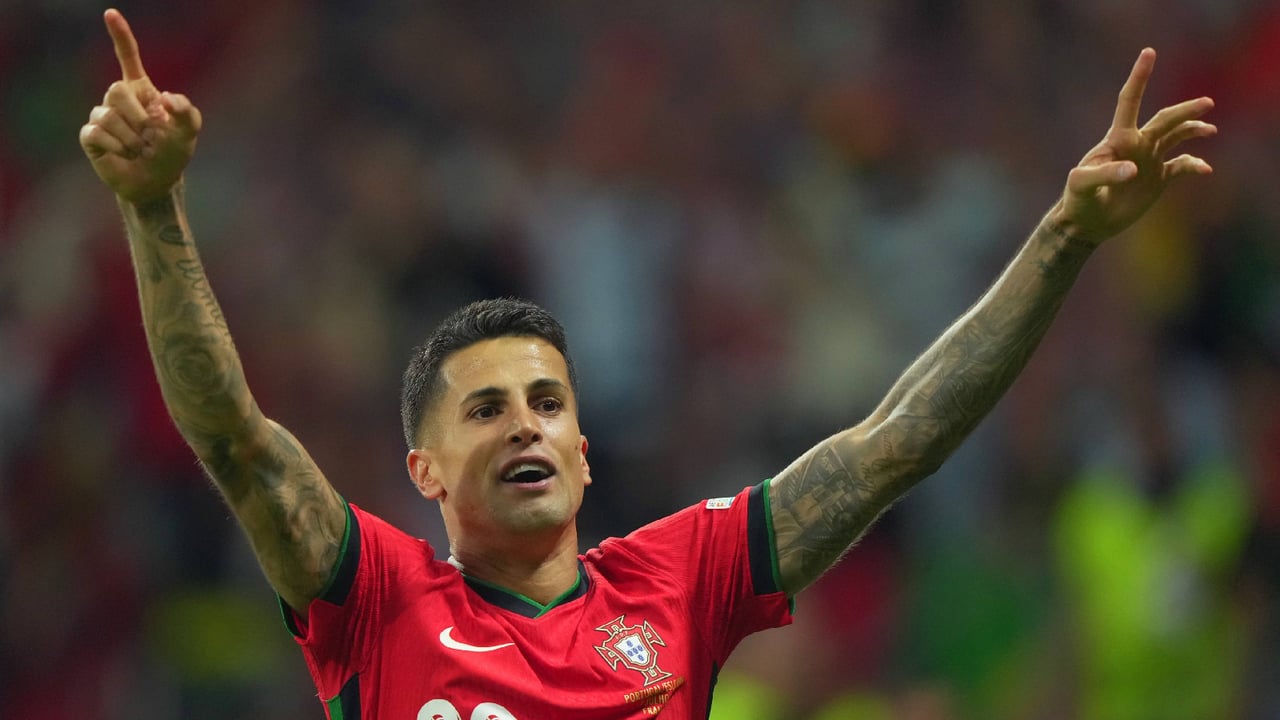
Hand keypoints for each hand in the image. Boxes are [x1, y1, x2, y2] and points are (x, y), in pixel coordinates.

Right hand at [80, 9, 201, 204]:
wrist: (157, 182)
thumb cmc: (172, 154)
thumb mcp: (188, 132)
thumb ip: (187, 112)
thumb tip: (164, 98)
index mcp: (141, 92)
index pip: (128, 58)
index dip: (120, 36)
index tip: (110, 13)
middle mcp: (118, 100)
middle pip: (116, 89)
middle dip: (138, 115)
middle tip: (150, 136)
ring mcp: (102, 117)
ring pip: (108, 115)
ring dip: (132, 137)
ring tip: (140, 149)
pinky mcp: (91, 137)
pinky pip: (97, 132)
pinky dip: (117, 146)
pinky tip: (126, 154)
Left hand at [1050, 48, 1214, 244]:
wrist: (1085, 223)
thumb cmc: (1077, 200)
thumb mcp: (1081, 185)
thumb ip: (1104, 174)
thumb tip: (1133, 170)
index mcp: (1118, 140)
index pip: (1129, 101)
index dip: (1139, 77)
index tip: (1149, 52)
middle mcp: (1137, 145)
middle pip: (1165, 119)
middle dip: (1186, 110)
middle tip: (1206, 103)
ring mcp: (1148, 160)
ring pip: (1177, 136)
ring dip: (1194, 129)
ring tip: (1210, 129)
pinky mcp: (1157, 179)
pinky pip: (1182, 165)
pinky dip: (1195, 164)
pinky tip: (1204, 169)